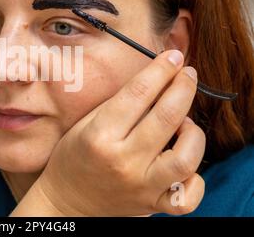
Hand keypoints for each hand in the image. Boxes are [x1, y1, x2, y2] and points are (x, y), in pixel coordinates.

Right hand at [35, 50, 205, 215]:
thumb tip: (155, 80)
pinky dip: (194, 178)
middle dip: (183, 86)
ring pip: (186, 157)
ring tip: (184, 123)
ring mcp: (140, 186)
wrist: (67, 201)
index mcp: (100, 136)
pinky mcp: (152, 205)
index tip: (173, 56)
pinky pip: (188, 197)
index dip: (160, 69)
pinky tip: (184, 161)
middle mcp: (122, 161)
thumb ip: (119, 104)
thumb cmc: (74, 156)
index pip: (138, 93)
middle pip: (167, 117)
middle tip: (187, 74)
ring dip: (192, 132)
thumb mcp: (87, 123)